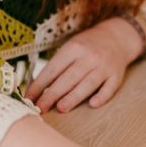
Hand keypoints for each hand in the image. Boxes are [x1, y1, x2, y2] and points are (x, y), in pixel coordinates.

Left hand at [24, 17, 142, 112]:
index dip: (39, 85)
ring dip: (73, 97)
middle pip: (68, 78)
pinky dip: (101, 96)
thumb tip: (37, 90)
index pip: (53, 69)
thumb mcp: (70, 48)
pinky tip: (92, 104)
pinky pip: (109, 88)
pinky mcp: (117, 75)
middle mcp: (89, 57)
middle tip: (40, 108)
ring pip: (87, 84)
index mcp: (73, 48)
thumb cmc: (87, 46)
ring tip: (60, 108)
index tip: (28, 98)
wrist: (117, 37)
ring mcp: (104, 66)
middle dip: (52, 94)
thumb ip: (57, 67)